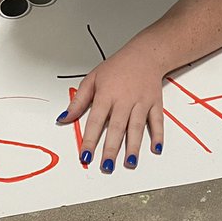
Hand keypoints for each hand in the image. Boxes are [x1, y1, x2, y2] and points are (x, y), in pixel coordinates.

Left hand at [56, 52, 165, 171]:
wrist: (145, 54)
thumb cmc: (118, 67)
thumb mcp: (92, 79)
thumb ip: (78, 101)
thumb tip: (64, 118)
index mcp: (107, 94)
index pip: (96, 121)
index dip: (90, 140)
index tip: (85, 155)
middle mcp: (124, 99)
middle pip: (117, 127)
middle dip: (111, 149)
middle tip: (107, 166)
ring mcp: (141, 102)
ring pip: (137, 127)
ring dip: (134, 146)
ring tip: (130, 163)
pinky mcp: (155, 103)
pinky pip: (157, 121)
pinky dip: (158, 135)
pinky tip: (155, 148)